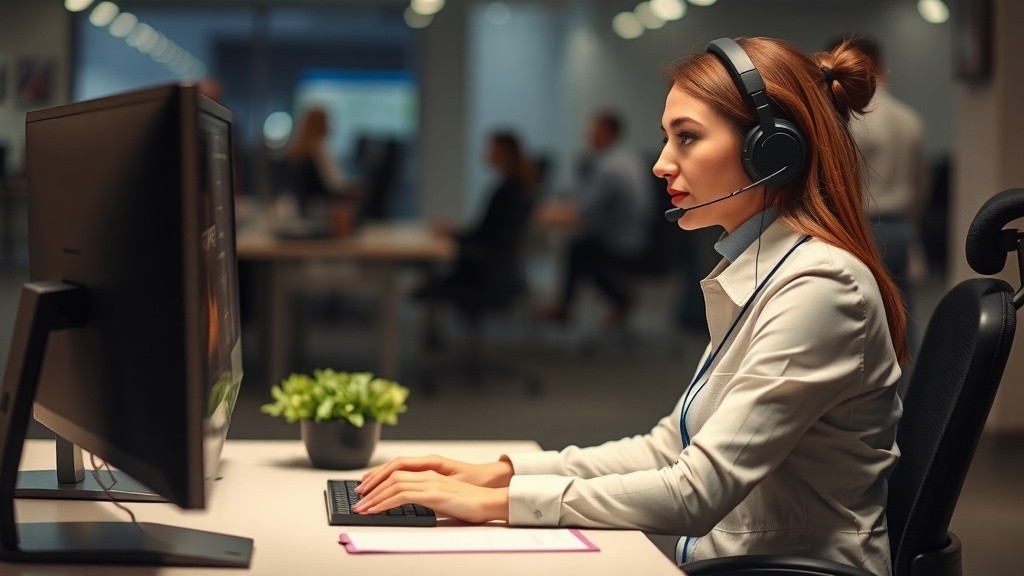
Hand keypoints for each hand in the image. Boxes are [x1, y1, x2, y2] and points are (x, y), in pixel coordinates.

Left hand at [357, 455, 512, 493]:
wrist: (489, 501)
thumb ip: (426, 495)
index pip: (396, 469)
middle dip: (371, 486)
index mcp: (429, 472)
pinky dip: (385, 502)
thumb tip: (409, 503)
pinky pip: (402, 496)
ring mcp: (430, 482)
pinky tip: (376, 510)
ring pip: (393, 484)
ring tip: (361, 508)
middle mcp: (427, 473)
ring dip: (374, 496)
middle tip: (357, 499)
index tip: (365, 487)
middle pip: (391, 474)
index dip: (378, 476)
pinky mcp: (433, 494)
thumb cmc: (469, 501)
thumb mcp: (443, 497)